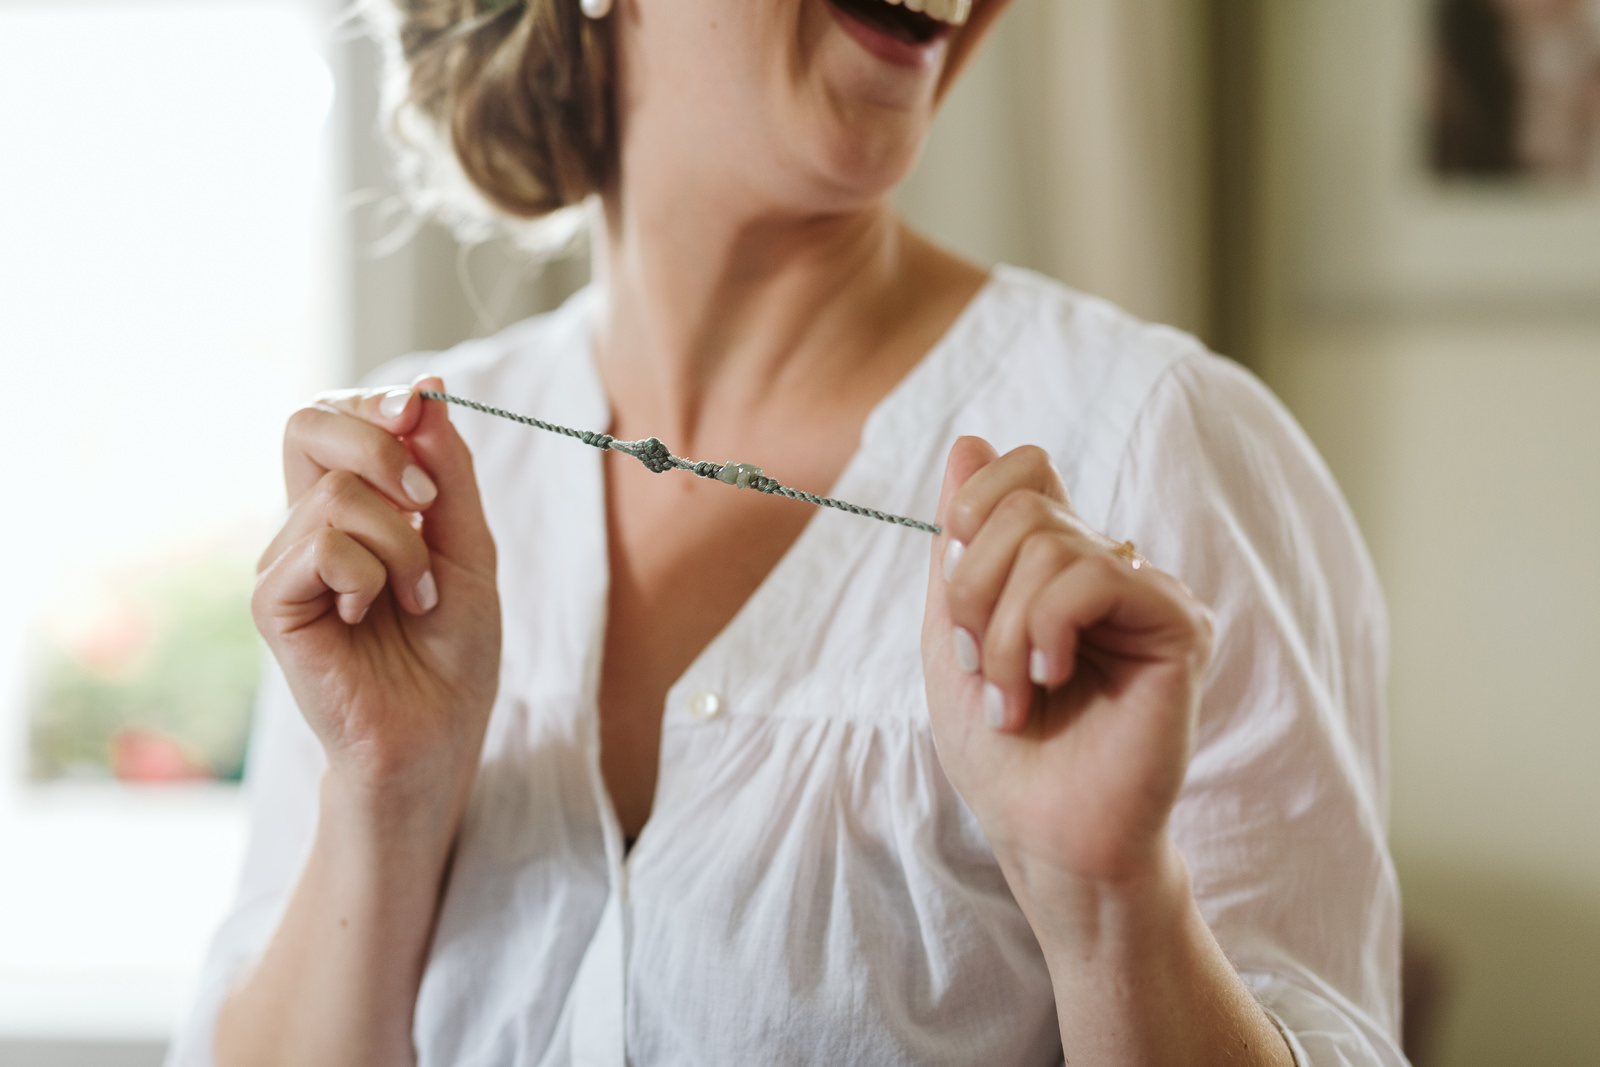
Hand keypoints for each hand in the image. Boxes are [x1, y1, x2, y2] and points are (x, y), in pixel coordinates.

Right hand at [253, 377, 500, 805]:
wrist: (439, 735)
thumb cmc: (453, 651)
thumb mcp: (470, 546)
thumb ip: (448, 472)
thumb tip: (426, 391)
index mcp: (351, 506)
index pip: (334, 416)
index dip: (375, 402)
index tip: (421, 412)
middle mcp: (307, 526)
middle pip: (307, 423)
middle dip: (380, 443)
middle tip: (428, 501)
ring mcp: (285, 564)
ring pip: (338, 495)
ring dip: (405, 544)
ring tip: (418, 597)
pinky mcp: (273, 605)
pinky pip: (321, 546)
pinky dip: (372, 574)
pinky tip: (374, 616)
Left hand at [921, 437, 1213, 906]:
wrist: (1043, 832)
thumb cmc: (1001, 750)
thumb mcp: (953, 631)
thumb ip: (960, 540)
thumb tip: (968, 441)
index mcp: (1056, 562)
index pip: (1021, 469)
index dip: (971, 513)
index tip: (957, 599)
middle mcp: (1106, 566)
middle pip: (1022, 504)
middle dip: (974, 592)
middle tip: (984, 669)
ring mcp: (1145, 593)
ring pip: (1050, 543)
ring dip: (1003, 633)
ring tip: (1016, 697)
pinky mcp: (1179, 624)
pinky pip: (1093, 577)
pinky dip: (1046, 630)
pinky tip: (1053, 679)